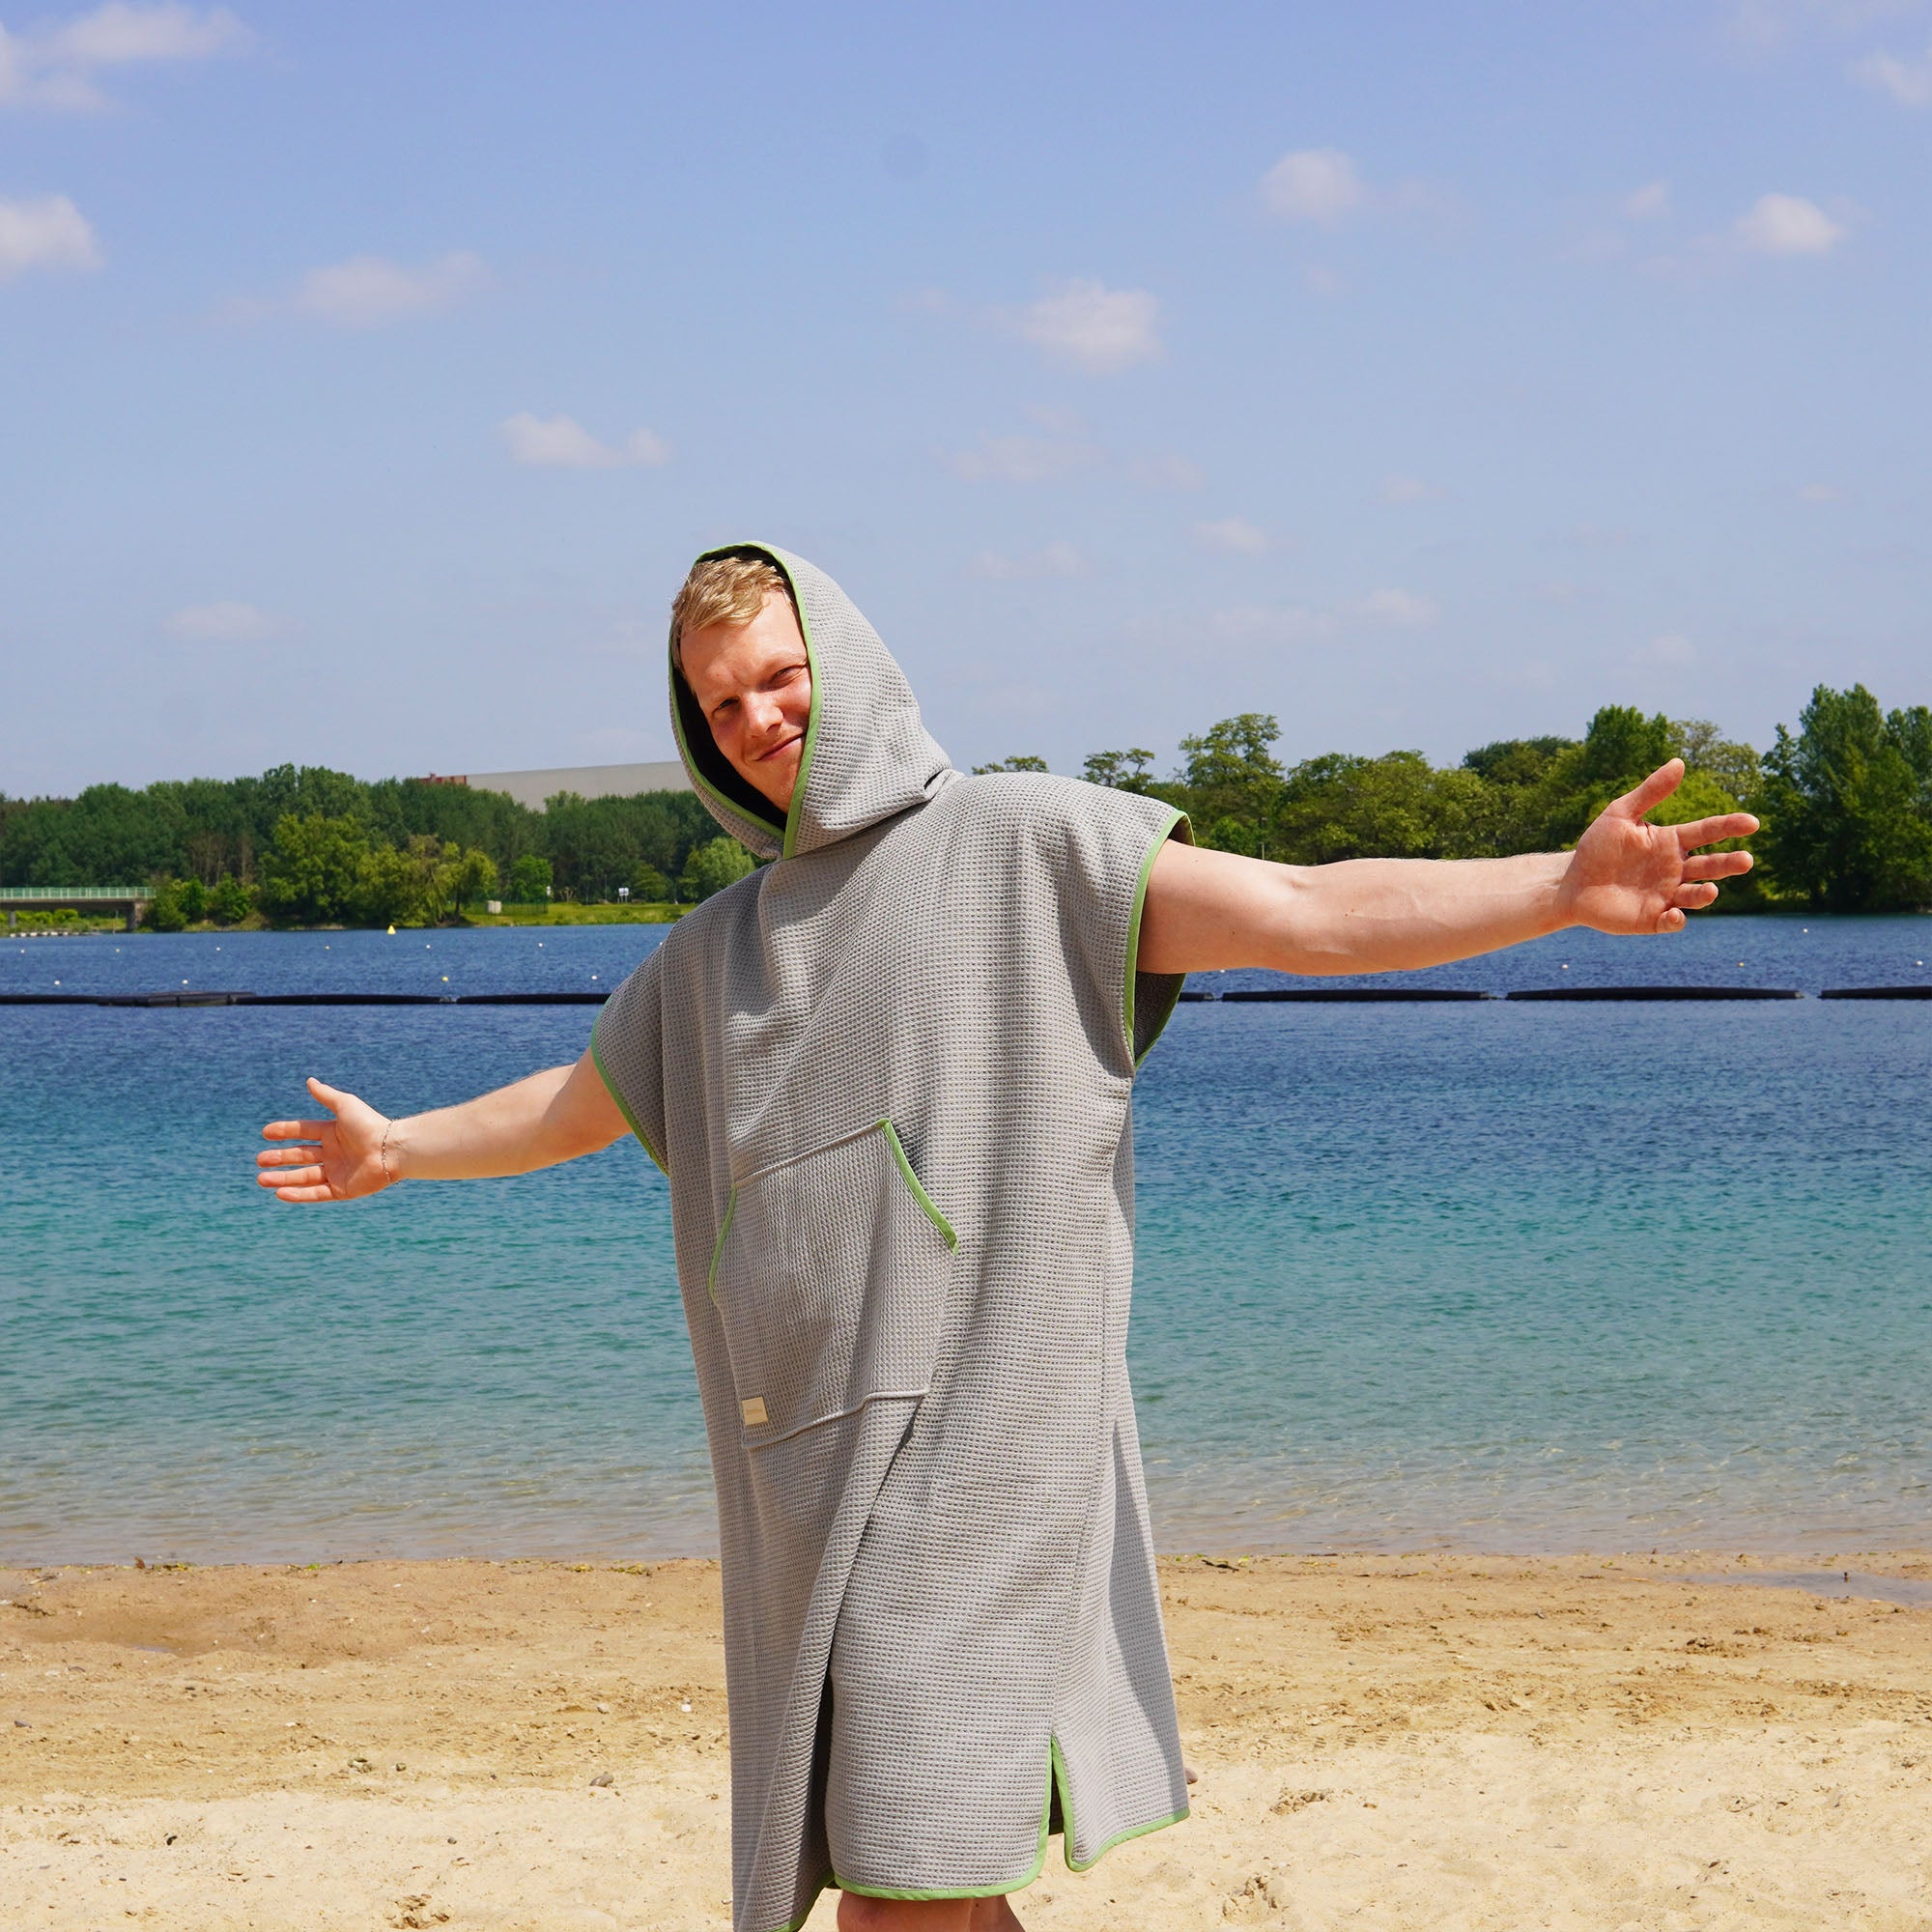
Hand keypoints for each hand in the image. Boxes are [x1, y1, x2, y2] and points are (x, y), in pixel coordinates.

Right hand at [257, 1077, 395, 1202]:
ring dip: (282, 1179)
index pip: (303, 1132)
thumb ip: (326, 1095)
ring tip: (261, 1179)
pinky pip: (316, 1194)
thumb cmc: (370, 1125)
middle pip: (301, 1156)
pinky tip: (279, 1193)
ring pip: (304, 1177)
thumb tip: (310, 1081)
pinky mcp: (343, 1190)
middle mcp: (334, 1153)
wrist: (391, 1150)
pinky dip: (298, 1194)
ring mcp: (338, 1172)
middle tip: (259, 1160)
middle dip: (279, 1158)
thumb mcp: (345, 1105)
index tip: (265, 1133)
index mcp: (334, 1132)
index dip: (284, 1132)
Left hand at [1556, 760, 1757, 935]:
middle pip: (1710, 866)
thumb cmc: (1597, 847)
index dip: (1730, 827)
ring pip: (1695, 896)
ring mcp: (1666, 895)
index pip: (1708, 832)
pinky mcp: (1651, 919)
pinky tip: (1674, 913)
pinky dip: (1676, 919)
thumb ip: (1650, 792)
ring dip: (1705, 894)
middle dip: (1729, 864)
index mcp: (1672, 842)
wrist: (1572, 882)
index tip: (1752, 823)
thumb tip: (1679, 762)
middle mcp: (1676, 870)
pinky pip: (1670, 921)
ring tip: (1710, 890)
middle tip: (1746, 860)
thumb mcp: (1620, 814)